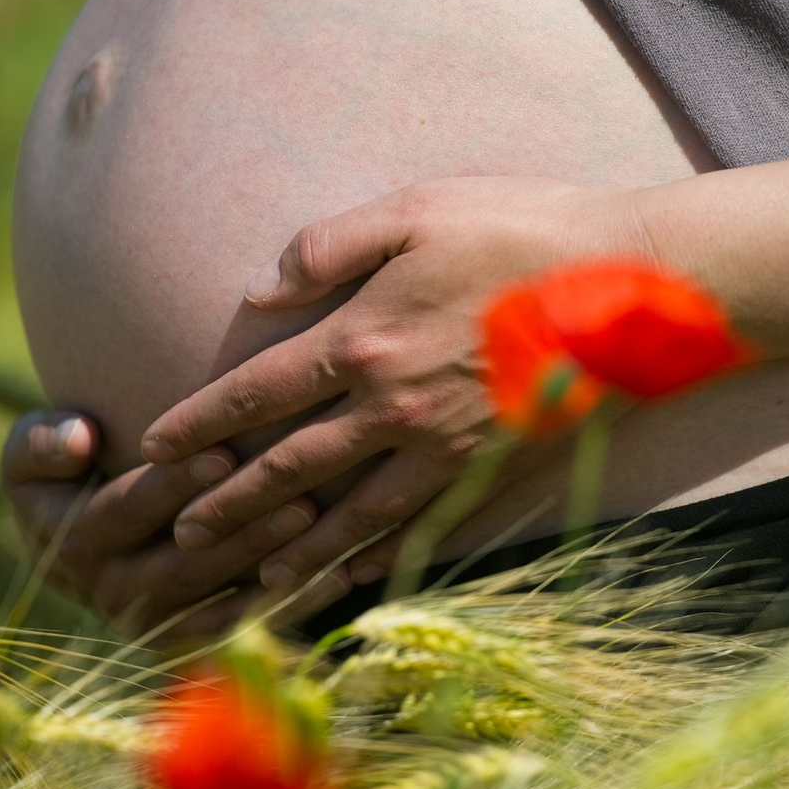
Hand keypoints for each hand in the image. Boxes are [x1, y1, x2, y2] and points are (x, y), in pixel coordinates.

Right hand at [1, 410, 350, 642]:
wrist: (87, 531)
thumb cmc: (66, 470)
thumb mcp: (32, 451)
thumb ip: (41, 442)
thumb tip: (78, 439)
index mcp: (71, 544)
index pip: (127, 510)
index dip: (173, 483)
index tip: (223, 453)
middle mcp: (112, 593)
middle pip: (185, 561)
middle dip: (241, 531)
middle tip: (297, 498)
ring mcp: (155, 624)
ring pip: (221, 598)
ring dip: (273, 566)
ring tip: (320, 528)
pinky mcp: (192, 642)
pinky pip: (246, 625)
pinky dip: (291, 602)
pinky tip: (338, 572)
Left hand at [141, 177, 648, 589]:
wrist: (633, 288)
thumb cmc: (523, 231)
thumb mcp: (417, 209)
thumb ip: (328, 245)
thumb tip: (259, 289)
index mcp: (363, 339)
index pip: (256, 395)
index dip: (200, 424)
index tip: (156, 448)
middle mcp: (390, 409)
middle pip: (289, 470)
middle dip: (229, 505)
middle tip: (182, 533)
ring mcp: (443, 451)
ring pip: (348, 518)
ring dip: (293, 551)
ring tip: (253, 579)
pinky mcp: (491, 473)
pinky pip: (423, 530)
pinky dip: (381, 559)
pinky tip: (354, 578)